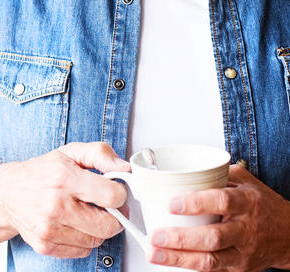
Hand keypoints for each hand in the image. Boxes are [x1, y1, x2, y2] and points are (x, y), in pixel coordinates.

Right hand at [0, 141, 129, 258]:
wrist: (7, 193)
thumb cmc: (41, 172)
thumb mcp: (69, 152)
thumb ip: (100, 153)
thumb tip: (124, 168)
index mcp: (63, 177)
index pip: (111, 196)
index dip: (119, 193)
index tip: (114, 189)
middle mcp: (55, 204)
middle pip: (108, 225)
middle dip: (113, 215)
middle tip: (104, 205)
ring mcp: (49, 228)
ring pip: (97, 240)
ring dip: (97, 228)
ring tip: (85, 212)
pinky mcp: (45, 245)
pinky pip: (82, 250)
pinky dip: (83, 239)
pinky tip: (73, 224)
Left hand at [147, 165, 289, 270]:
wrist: (289, 234)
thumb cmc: (262, 203)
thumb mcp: (244, 180)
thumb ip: (215, 173)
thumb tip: (181, 168)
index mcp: (246, 202)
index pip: (221, 201)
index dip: (195, 203)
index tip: (171, 204)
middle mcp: (245, 229)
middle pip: (212, 237)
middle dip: (180, 239)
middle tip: (155, 236)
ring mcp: (242, 252)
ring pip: (210, 260)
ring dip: (179, 258)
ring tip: (154, 252)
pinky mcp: (238, 267)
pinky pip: (213, 270)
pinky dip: (190, 266)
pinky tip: (170, 260)